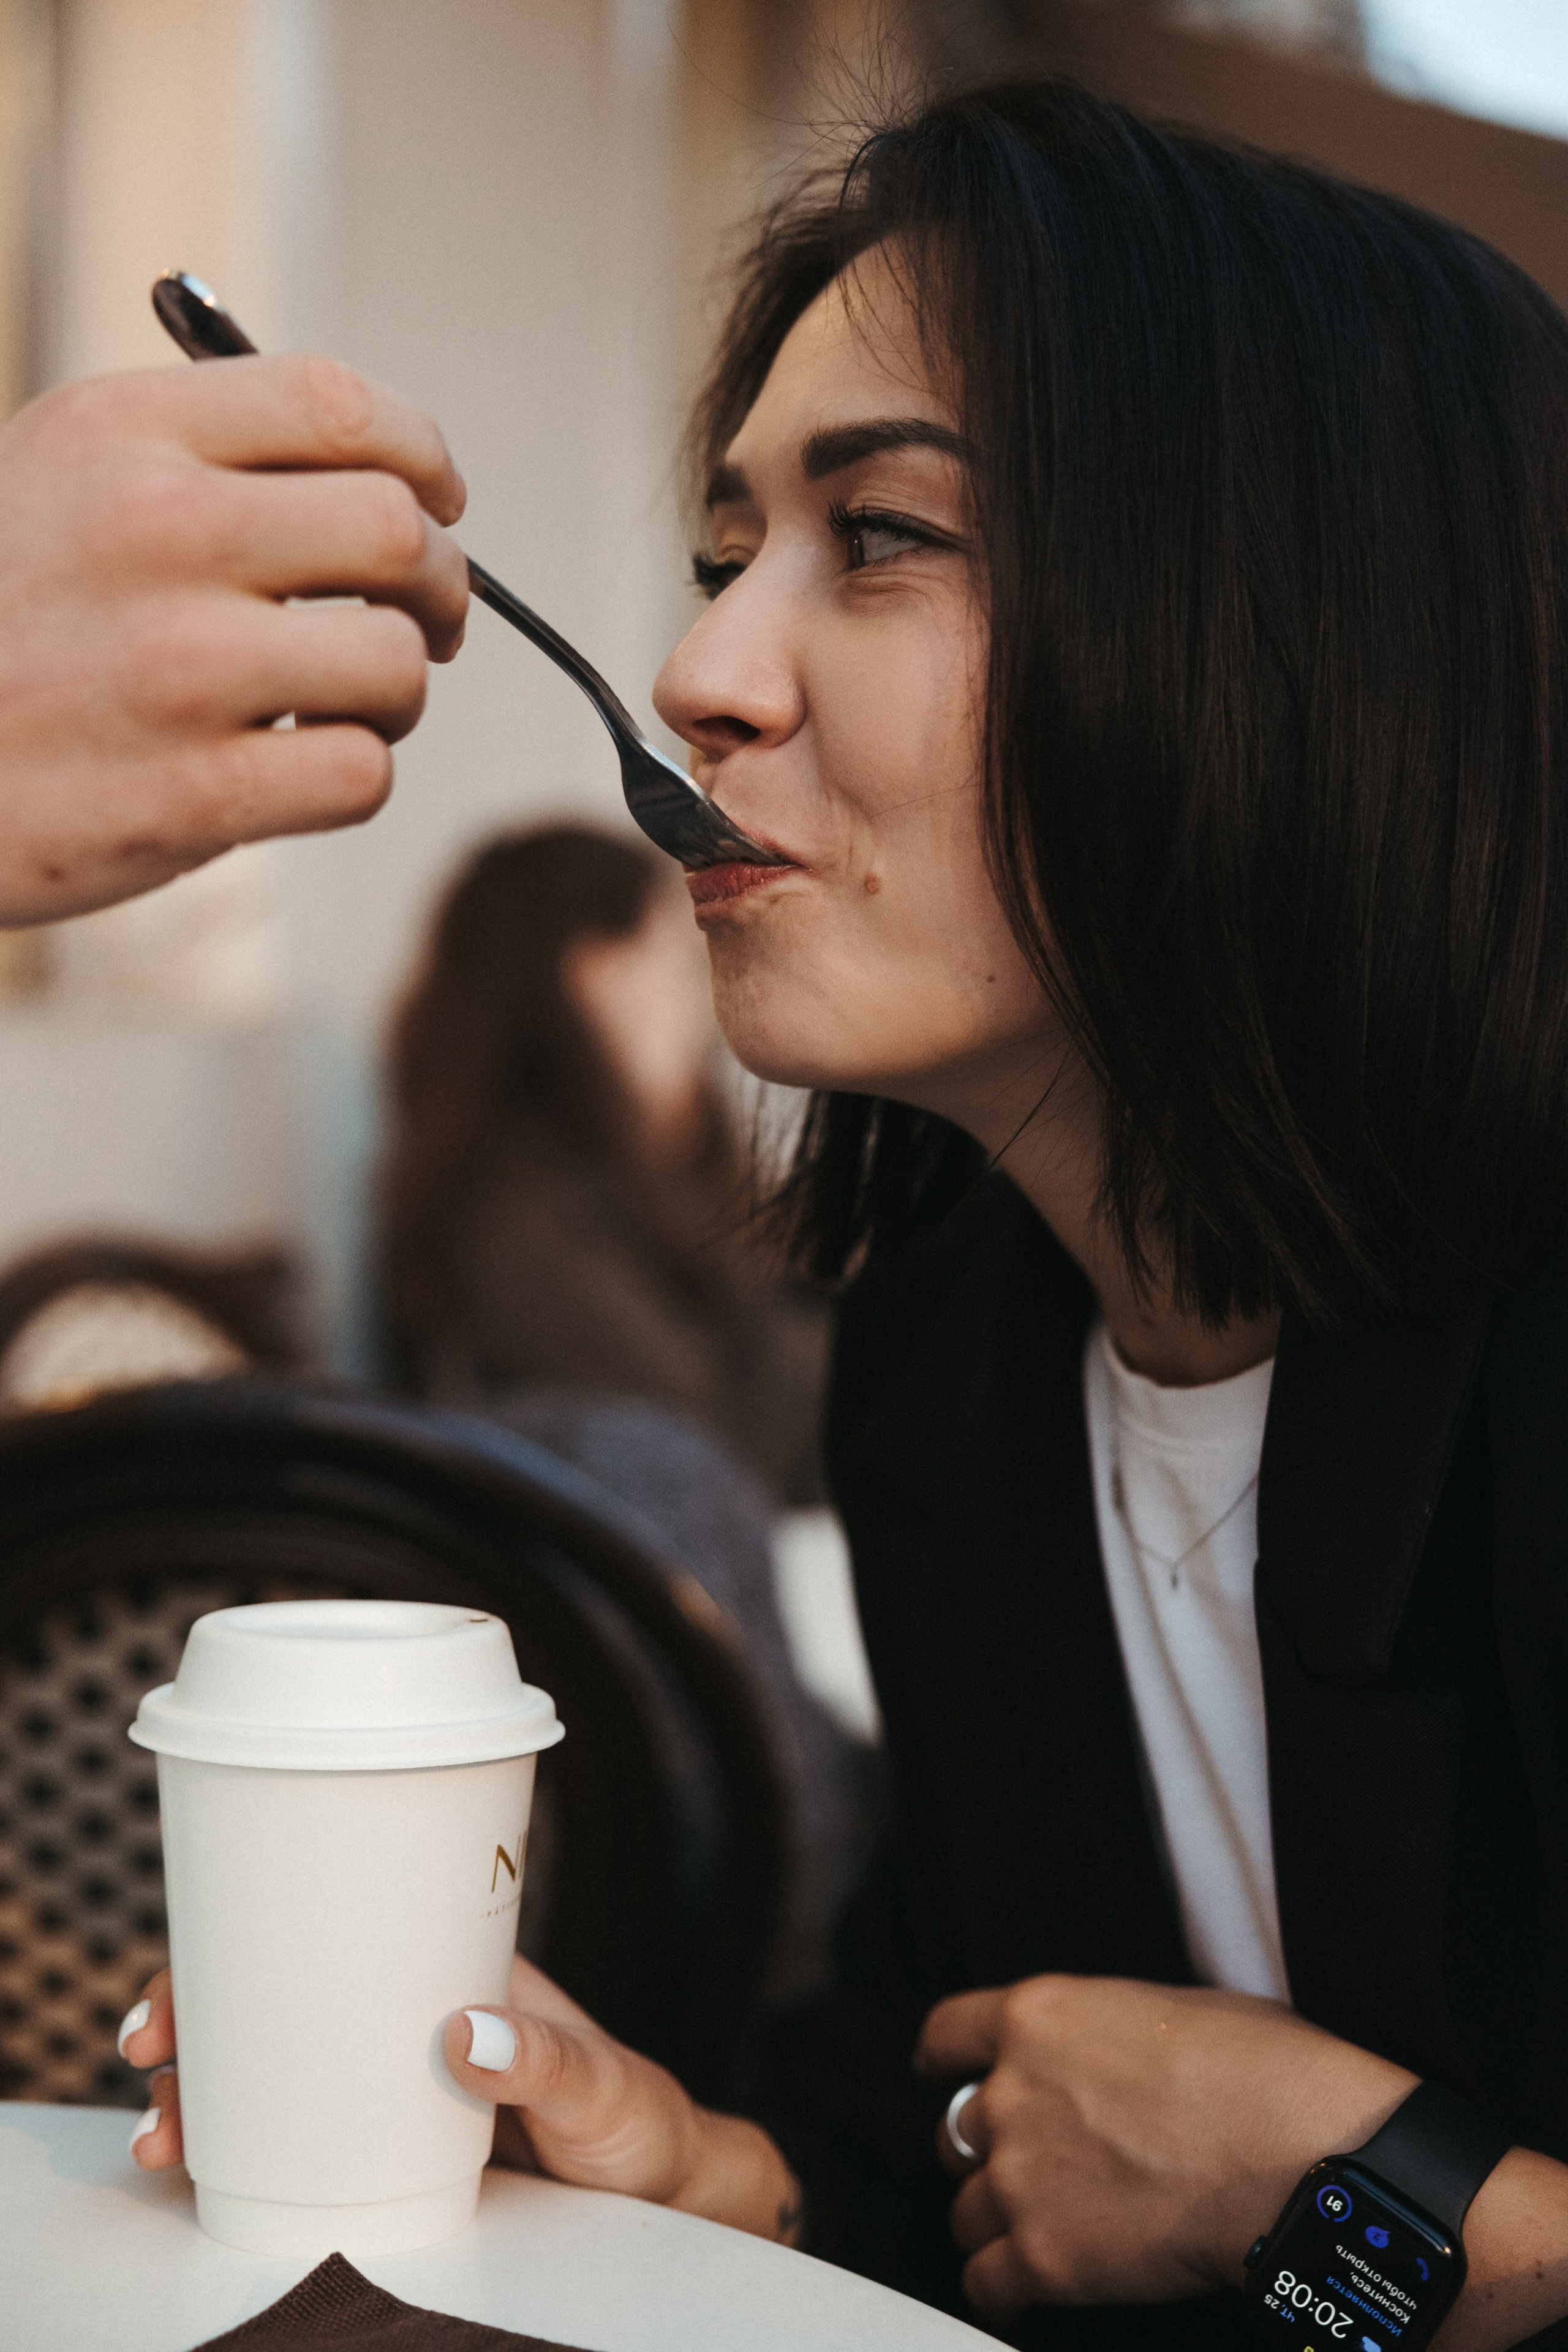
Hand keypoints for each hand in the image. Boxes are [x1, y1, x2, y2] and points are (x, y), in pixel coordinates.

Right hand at [0, 353, 467, 921]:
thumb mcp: (55, 484)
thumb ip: (202, 461)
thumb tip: (387, 485)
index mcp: (119, 431)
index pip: (339, 403)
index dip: (424, 458)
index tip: (439, 504)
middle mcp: (150, 531)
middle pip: (397, 533)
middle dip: (439, 586)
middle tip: (421, 623)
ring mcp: (172, 667)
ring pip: (395, 663)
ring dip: (397, 695)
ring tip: (345, 707)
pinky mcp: (186, 792)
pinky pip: (358, 774)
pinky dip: (350, 776)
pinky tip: (295, 771)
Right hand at [120, 1954, 801, 2244]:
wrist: (665, 2192)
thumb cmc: (639, 2120)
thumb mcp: (604, 2084)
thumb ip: (549, 2061)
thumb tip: (467, 2032)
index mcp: (451, 1974)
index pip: (336, 1937)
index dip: (247, 1953)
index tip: (183, 1989)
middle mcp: (409, 2023)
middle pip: (281, 2007)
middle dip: (197, 2027)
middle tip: (149, 2060)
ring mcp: (393, 2091)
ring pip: (277, 2078)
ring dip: (205, 2098)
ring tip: (162, 2134)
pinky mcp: (391, 2157)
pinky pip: (303, 2142)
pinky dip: (243, 2152)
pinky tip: (199, 2173)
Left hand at [918, 1973, 1414, 2319]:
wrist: (1294, 2153)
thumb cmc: (1259, 2068)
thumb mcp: (1165, 2008)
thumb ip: (1102, 2036)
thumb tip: (1106, 2059)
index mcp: (1038, 2016)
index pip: (946, 2034)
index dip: (944, 2059)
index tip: (944, 2074)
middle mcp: (1011, 2093)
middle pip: (954, 2130)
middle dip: (985, 2149)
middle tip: (1034, 2167)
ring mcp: (1021, 2177)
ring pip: (965, 2211)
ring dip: (996, 2221)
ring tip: (1046, 2230)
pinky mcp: (1044, 2257)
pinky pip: (984, 2283)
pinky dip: (1003, 2289)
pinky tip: (1032, 2290)